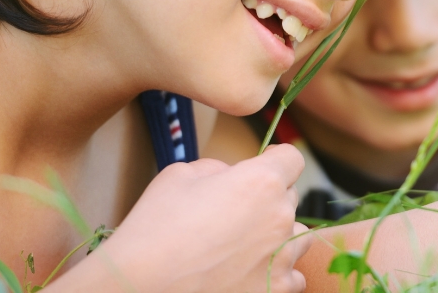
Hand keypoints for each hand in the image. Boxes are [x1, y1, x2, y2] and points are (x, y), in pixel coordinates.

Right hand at [87, 144, 310, 291]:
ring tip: (247, 244)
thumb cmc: (154, 228)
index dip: (277, 158)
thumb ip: (218, 169)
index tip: (266, 162)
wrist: (138, 287)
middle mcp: (280, 217)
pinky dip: (279, 273)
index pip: (293, 158)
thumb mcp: (180, 175)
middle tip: (236, 212)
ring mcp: (282, 258)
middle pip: (290, 197)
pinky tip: (255, 272)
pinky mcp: (276, 290)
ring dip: (280, 235)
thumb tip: (232, 176)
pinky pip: (294, 276)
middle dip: (268, 198)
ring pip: (299, 235)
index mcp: (261, 182)